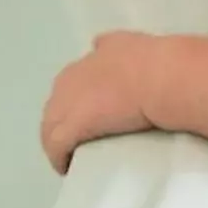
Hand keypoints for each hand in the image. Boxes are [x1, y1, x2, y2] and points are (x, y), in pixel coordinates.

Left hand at [40, 31, 159, 174]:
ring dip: (59, 139)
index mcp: (86, 61)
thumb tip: (100, 47)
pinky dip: (59, 157)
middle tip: (81, 136)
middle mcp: (70, 78)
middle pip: (56, 105)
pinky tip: (65, 166)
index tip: (87, 111)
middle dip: (64, 119)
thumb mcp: (127, 41)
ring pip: (50, 125)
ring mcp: (68, 103)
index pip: (69, 83)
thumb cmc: (150, 60)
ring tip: (73, 154)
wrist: (156, 78)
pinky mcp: (71, 128)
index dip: (76, 99)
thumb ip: (112, 45)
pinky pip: (56, 146)